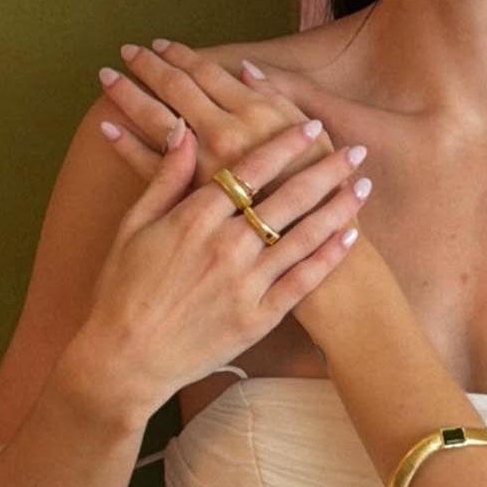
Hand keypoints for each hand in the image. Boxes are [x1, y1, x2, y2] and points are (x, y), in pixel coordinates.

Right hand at [78, 114, 369, 422]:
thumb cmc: (123, 289)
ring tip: (363, 186)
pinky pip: (302, 281)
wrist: (124, 360)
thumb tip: (182, 130)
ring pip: (303, 235)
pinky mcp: (258, 317)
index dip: (285, 146)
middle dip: (326, 169)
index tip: (312, 127)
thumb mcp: (133, 226)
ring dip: (337, 208)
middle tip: (356, 151)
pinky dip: (328, 256)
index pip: (251, 171)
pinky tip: (350, 236)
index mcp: (195, 218)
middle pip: (288, 197)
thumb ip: (164, 177)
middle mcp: (226, 245)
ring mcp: (245, 283)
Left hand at [97, 39, 335, 200]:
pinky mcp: (188, 196)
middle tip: (126, 52)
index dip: (182, 55)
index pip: (206, 73)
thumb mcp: (315, 133)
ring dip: (129, 96)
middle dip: (148, 67)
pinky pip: (148, 166)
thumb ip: (281, 97)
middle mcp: (224, 133)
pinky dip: (125, 144)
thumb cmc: (320, 187)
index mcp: (254, 113)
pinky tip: (108, 129)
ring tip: (108, 79)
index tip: (161, 44)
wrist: (310, 244)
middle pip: (175, 89)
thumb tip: (247, 70)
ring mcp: (202, 165)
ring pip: (155, 120)